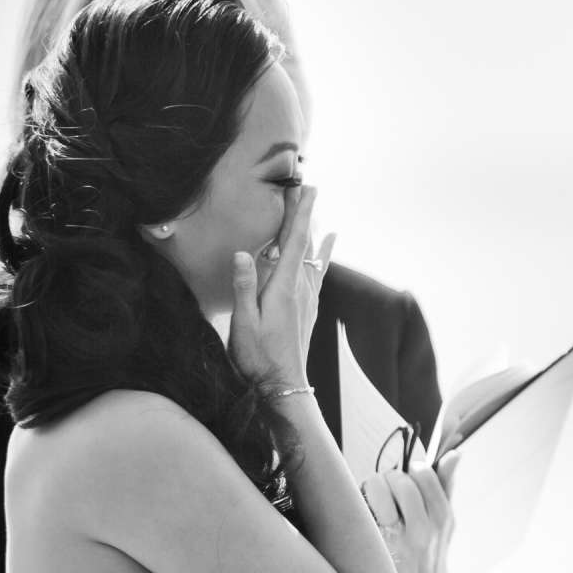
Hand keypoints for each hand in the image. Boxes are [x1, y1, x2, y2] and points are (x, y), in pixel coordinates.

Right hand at [229, 185, 332, 387]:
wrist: (283, 387)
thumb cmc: (258, 358)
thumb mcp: (243, 324)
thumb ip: (244, 287)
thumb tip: (244, 253)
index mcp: (283, 288)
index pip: (294, 242)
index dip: (300, 213)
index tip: (306, 188)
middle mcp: (300, 289)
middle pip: (304, 243)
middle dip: (305, 214)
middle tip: (306, 185)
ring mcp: (307, 299)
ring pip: (312, 255)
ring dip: (312, 229)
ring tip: (314, 207)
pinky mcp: (308, 308)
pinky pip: (318, 271)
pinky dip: (323, 252)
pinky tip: (329, 243)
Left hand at [362, 449, 458, 572]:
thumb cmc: (430, 550)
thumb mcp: (445, 522)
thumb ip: (447, 485)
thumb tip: (456, 453)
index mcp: (442, 518)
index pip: (424, 475)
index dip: (412, 470)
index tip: (410, 476)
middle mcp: (421, 529)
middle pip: (398, 480)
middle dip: (389, 478)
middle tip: (389, 490)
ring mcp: (395, 540)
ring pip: (376, 489)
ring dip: (371, 488)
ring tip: (375, 501)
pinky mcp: (372, 548)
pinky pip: (360, 510)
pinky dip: (360, 507)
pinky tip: (366, 519)